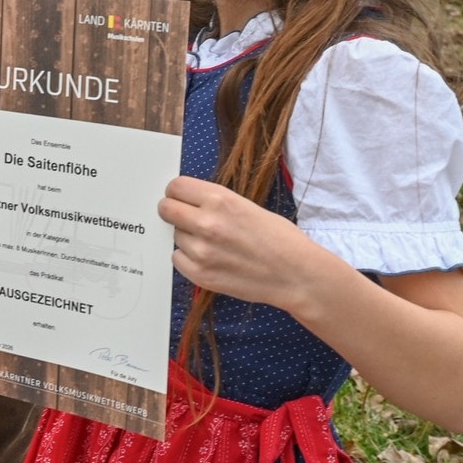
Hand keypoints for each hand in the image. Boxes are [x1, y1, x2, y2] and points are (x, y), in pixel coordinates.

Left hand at [159, 176, 325, 310]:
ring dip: (188, 238)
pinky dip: (189, 259)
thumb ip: (215, 203)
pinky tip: (211, 259)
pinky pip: (178, 259)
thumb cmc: (280, 239)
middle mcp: (207, 223)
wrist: (297, 275)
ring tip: (214, 244)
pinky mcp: (200, 274)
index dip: (177, 192)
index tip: (181, 198)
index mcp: (220, 200)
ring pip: (175, 236)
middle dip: (173, 211)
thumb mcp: (247, 206)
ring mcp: (201, 251)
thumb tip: (187, 201)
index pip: (175, 187)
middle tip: (186, 218)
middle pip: (165, 209)